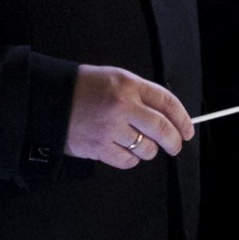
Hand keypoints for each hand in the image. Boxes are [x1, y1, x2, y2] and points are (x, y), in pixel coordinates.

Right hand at [65, 65, 194, 169]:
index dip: (182, 118)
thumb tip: (166, 114)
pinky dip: (130, 159)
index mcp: (129, 84)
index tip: (188, 129)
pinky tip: (124, 150)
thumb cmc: (83, 87)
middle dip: (174, 141)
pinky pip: (128, 161)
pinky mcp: (99, 147)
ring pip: (147, 149)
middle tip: (175, 145)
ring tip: (139, 144)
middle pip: (162, 129)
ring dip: (148, 150)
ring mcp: (111, 128)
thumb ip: (140, 94)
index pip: (167, 102)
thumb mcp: (115, 78)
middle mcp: (123, 105)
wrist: (50, 98)